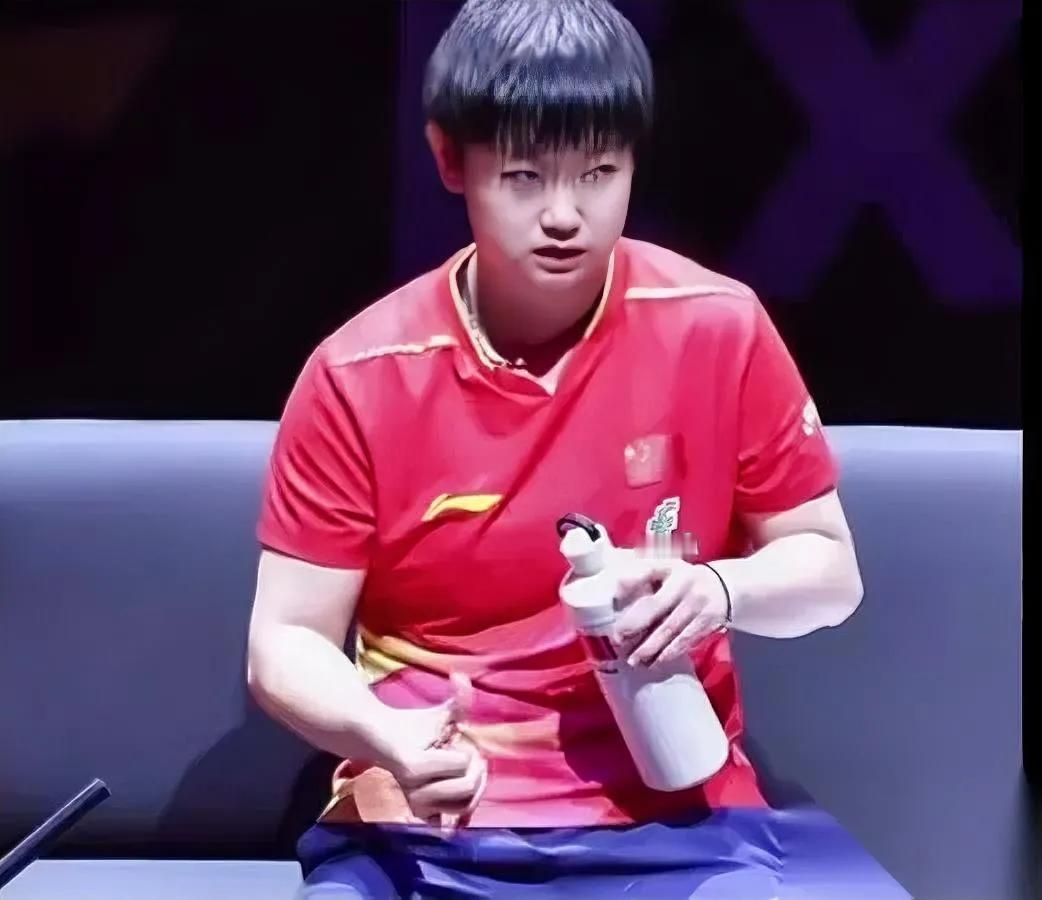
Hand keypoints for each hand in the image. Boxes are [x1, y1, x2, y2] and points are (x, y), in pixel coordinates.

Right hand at [377, 673, 487, 821]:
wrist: (382, 744)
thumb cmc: (413, 726)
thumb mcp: (437, 713)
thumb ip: (455, 698)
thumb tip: (461, 676)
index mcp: (414, 764)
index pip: (461, 763)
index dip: (467, 750)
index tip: (458, 741)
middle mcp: (414, 790)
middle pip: (465, 788)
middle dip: (476, 770)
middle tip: (470, 758)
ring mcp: (418, 805)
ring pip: (462, 808)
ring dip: (474, 789)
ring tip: (470, 773)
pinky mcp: (422, 815)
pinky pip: (449, 827)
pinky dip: (459, 819)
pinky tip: (466, 797)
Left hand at [614, 559, 729, 667]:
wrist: (725, 586)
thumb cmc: (685, 579)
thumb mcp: (667, 569)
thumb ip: (644, 573)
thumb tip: (616, 587)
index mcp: (672, 568)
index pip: (649, 570)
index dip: (632, 581)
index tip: (614, 595)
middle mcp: (685, 583)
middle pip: (656, 606)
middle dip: (635, 624)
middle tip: (618, 639)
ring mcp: (698, 604)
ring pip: (670, 628)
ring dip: (650, 646)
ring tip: (633, 660)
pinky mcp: (707, 622)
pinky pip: (685, 640)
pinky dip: (669, 653)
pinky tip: (655, 662)